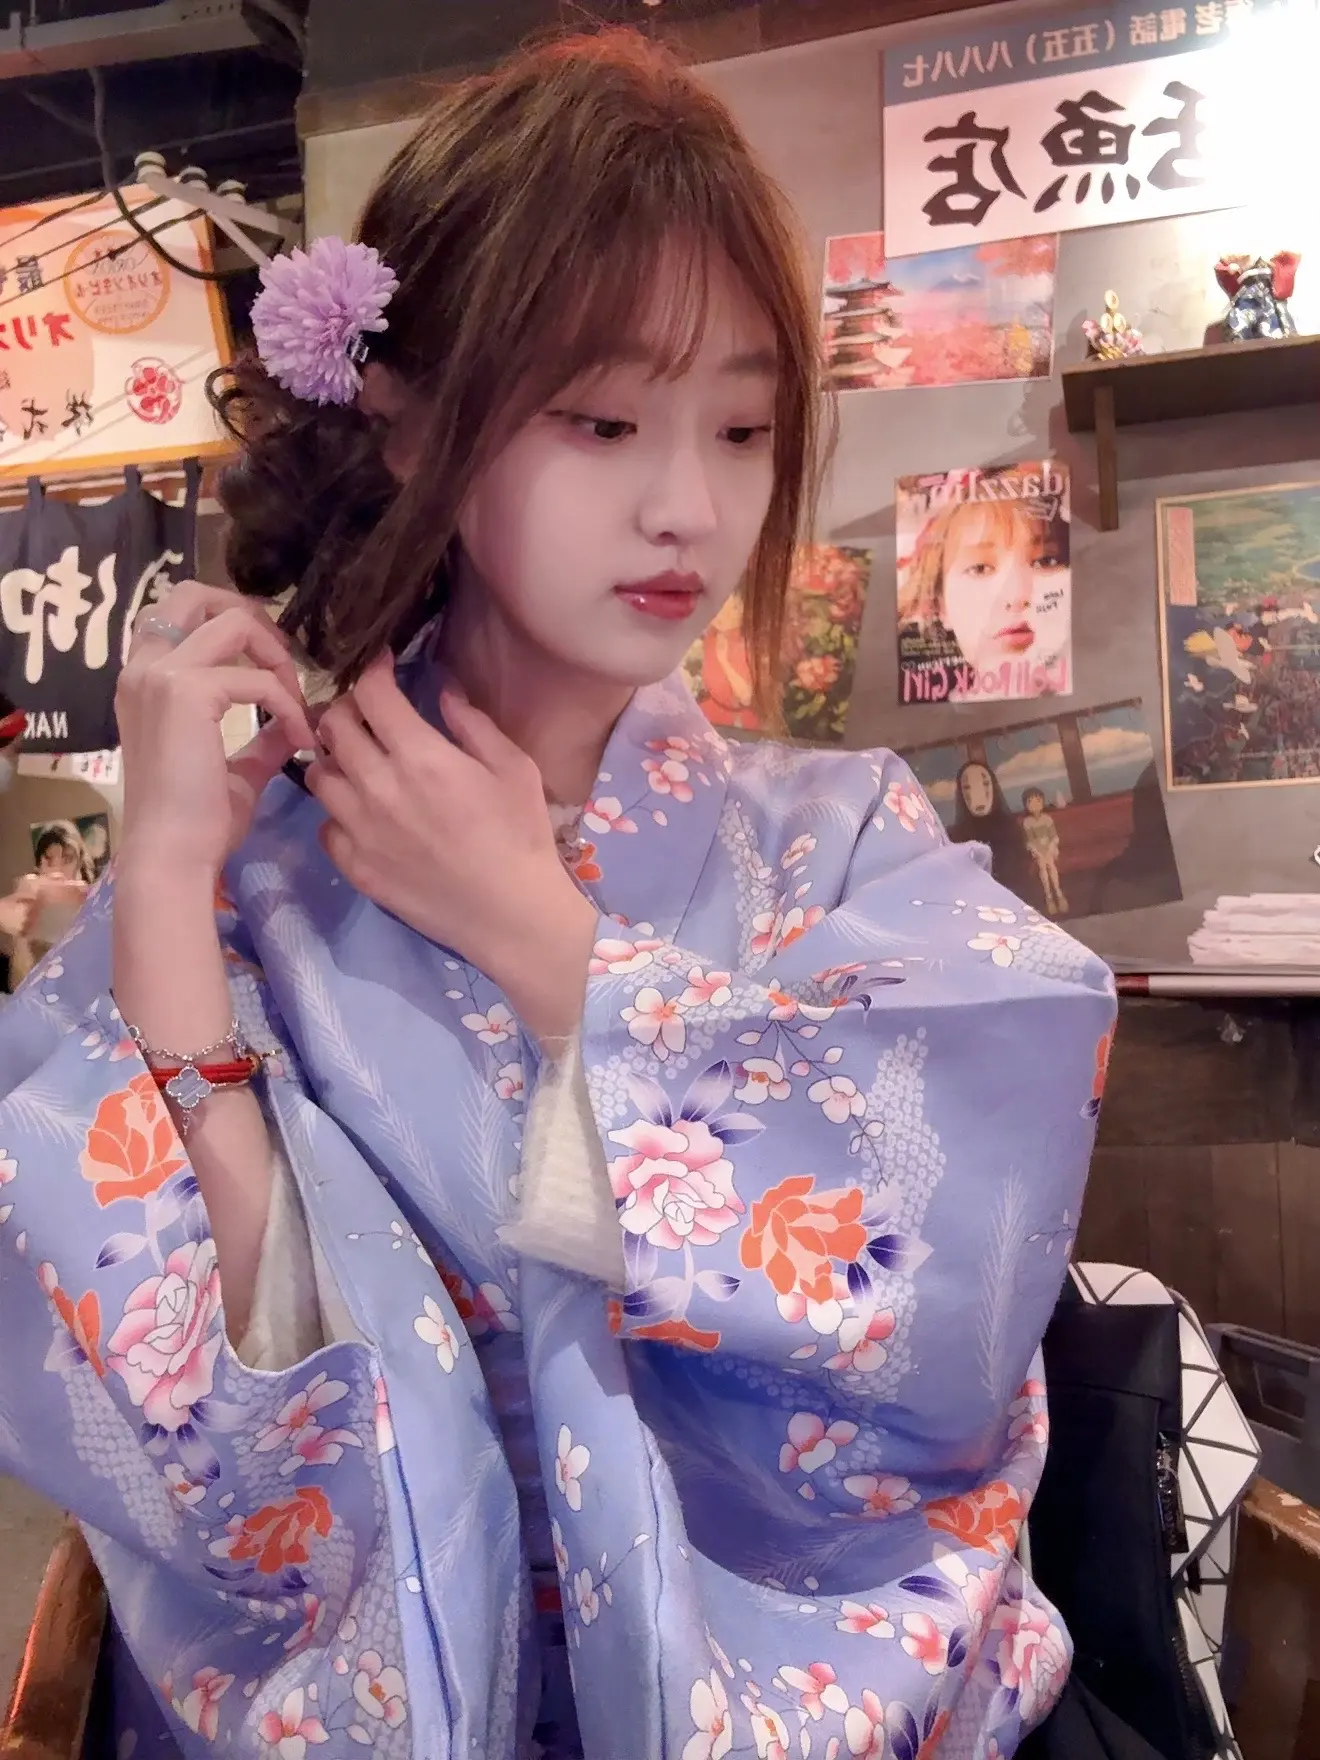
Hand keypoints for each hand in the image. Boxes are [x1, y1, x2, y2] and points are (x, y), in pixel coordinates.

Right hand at [115, 583, 316, 879]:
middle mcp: (143, 667)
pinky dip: (287, 703)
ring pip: (234, 622)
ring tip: (297, 705)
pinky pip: (257, 678)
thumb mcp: (234, 769)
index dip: (231, 621)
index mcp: (144, 681)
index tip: (271, 663)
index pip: (180, 614)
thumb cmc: (195, 823)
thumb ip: (260, 738)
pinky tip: (298, 739)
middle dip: (252, 617)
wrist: (172, 855)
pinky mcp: (187, 691)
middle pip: (197, 594)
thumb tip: (293, 722)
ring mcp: (161, 675)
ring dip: (278, 659)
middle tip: (284, 662)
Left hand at [307, 659, 596, 1040]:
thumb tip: (443, 688)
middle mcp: (378, 788)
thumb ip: (472, 723)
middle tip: (366, 712)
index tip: (381, 666)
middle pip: (331, 726)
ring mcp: (359, 829)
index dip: (372, 671)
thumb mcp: (513, 767)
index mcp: (421, 757)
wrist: (510, 914)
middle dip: (346, 707)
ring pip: (318, 774)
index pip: (371, 695)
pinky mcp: (354, 865)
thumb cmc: (521, 835)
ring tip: (357, 760)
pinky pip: (325, 824)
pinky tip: (362, 812)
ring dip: (334, 758)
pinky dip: (338, 810)